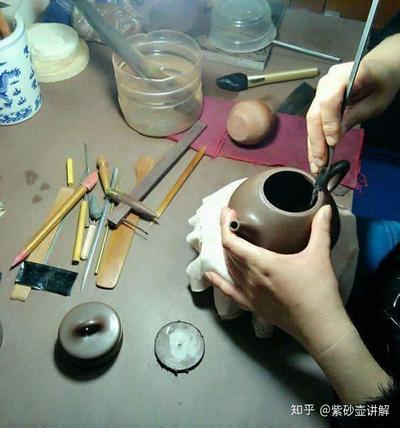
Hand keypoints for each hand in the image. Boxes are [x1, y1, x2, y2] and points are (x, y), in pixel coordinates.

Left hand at [205, 205, 347, 352]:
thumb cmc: (318, 290)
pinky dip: (219, 281)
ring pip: (229, 269)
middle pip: (229, 253)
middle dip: (226, 234)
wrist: (319, 327)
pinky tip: (211, 275)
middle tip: (231, 220)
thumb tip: (326, 208)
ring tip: (230, 239)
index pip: (231, 242)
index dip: (224, 225)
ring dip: (227, 252)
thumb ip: (321, 230)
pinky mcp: (252, 306)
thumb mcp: (320, 256)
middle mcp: (250, 277)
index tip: (227, 212)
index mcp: (261, 263)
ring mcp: (249, 293)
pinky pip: (229, 291)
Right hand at [306, 35, 399, 172]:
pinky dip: (315, 140)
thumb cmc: (383, 82)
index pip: (328, 100)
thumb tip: (335, 137)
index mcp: (344, 75)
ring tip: (316, 165)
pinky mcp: (318, 101)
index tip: (333, 142)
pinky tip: (316, 156)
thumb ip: (356, 115)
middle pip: (315, 113)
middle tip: (320, 163)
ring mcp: (320, 91)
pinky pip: (314, 122)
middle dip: (316, 140)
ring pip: (311, 120)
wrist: (380, 66)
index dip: (328, 122)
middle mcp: (326, 82)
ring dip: (313, 144)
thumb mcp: (377, 101)